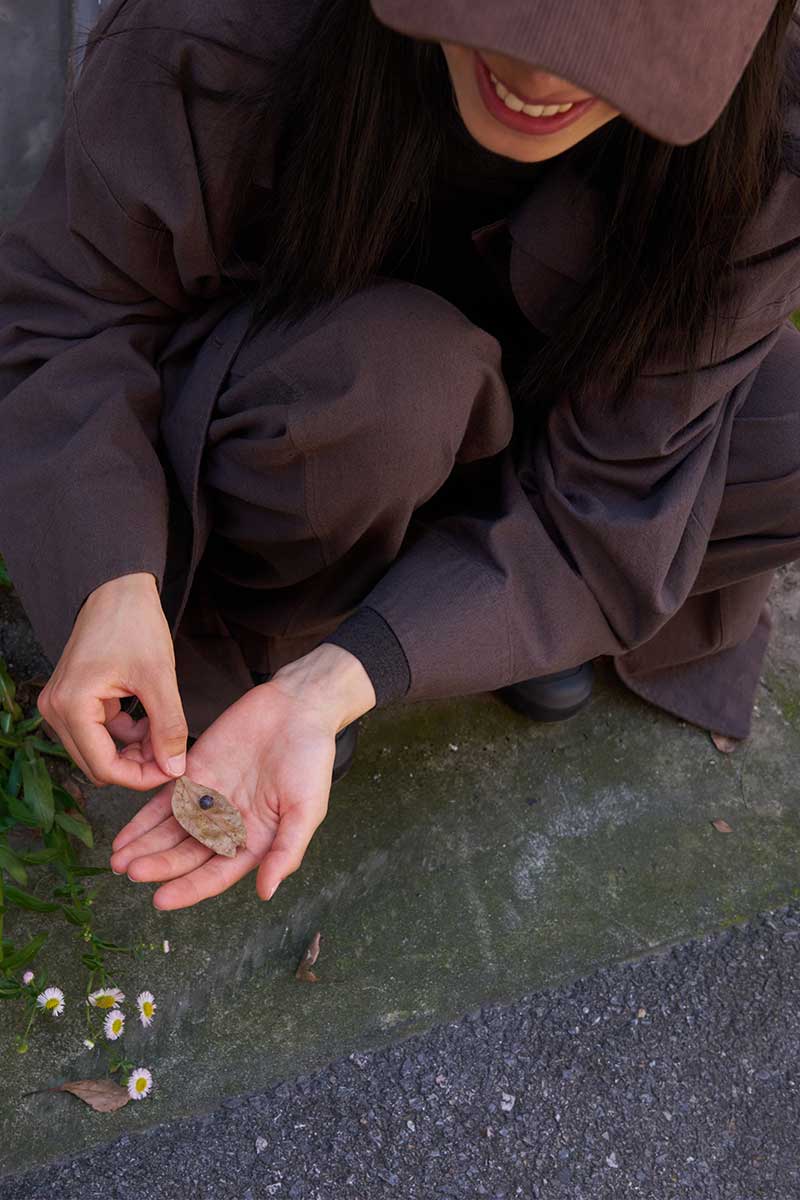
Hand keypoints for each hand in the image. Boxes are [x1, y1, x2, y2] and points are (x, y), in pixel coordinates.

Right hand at [37, 573, 187, 788]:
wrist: (118, 589)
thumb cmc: (134, 625)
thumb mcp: (159, 677)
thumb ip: (168, 726)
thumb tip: (174, 768)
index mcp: (71, 706)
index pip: (104, 767)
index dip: (141, 777)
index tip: (173, 770)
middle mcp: (56, 710)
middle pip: (98, 764)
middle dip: (137, 765)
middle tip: (172, 753)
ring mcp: (61, 705)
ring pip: (99, 751)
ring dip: (132, 750)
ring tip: (164, 732)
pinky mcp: (71, 700)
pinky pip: (98, 734)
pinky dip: (125, 735)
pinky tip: (149, 720)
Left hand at [109, 644, 375, 908]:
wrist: (297, 707)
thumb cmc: (311, 760)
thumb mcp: (307, 809)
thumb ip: (286, 850)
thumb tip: (266, 892)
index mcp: (255, 841)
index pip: (216, 873)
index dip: (189, 888)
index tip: (161, 900)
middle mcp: (228, 826)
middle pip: (187, 854)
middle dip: (159, 865)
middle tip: (132, 872)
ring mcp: (208, 800)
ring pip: (170, 831)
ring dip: (145, 847)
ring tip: (118, 861)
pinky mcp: (194, 774)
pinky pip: (164, 801)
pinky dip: (143, 819)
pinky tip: (124, 836)